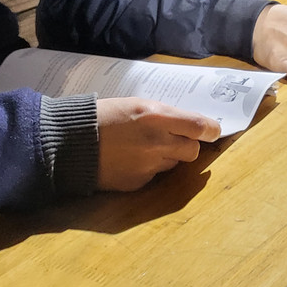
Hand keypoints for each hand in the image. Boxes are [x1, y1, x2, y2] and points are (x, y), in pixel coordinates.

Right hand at [94, 97, 220, 190]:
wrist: (72, 143)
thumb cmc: (105, 116)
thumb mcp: (138, 104)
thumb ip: (165, 114)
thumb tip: (189, 124)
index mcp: (157, 117)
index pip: (199, 126)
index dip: (211, 129)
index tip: (214, 130)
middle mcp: (156, 143)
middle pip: (192, 150)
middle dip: (189, 145)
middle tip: (178, 138)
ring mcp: (147, 166)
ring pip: (173, 163)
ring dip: (167, 155)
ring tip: (144, 146)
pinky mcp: (137, 183)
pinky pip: (154, 175)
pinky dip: (149, 168)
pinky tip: (131, 159)